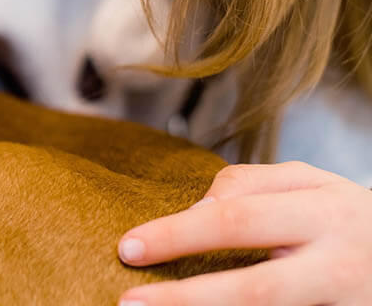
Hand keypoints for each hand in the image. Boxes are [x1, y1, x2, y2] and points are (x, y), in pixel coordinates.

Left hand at [117, 161, 371, 304]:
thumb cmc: (350, 220)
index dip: (177, 235)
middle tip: (129, 303)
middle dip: (185, 300)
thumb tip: (198, 206)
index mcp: (324, 213)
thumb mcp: (314, 184)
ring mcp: (347, 304)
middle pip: (253, 288)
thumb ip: (252, 184)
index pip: (235, 220)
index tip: (128, 247)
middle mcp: (337, 264)